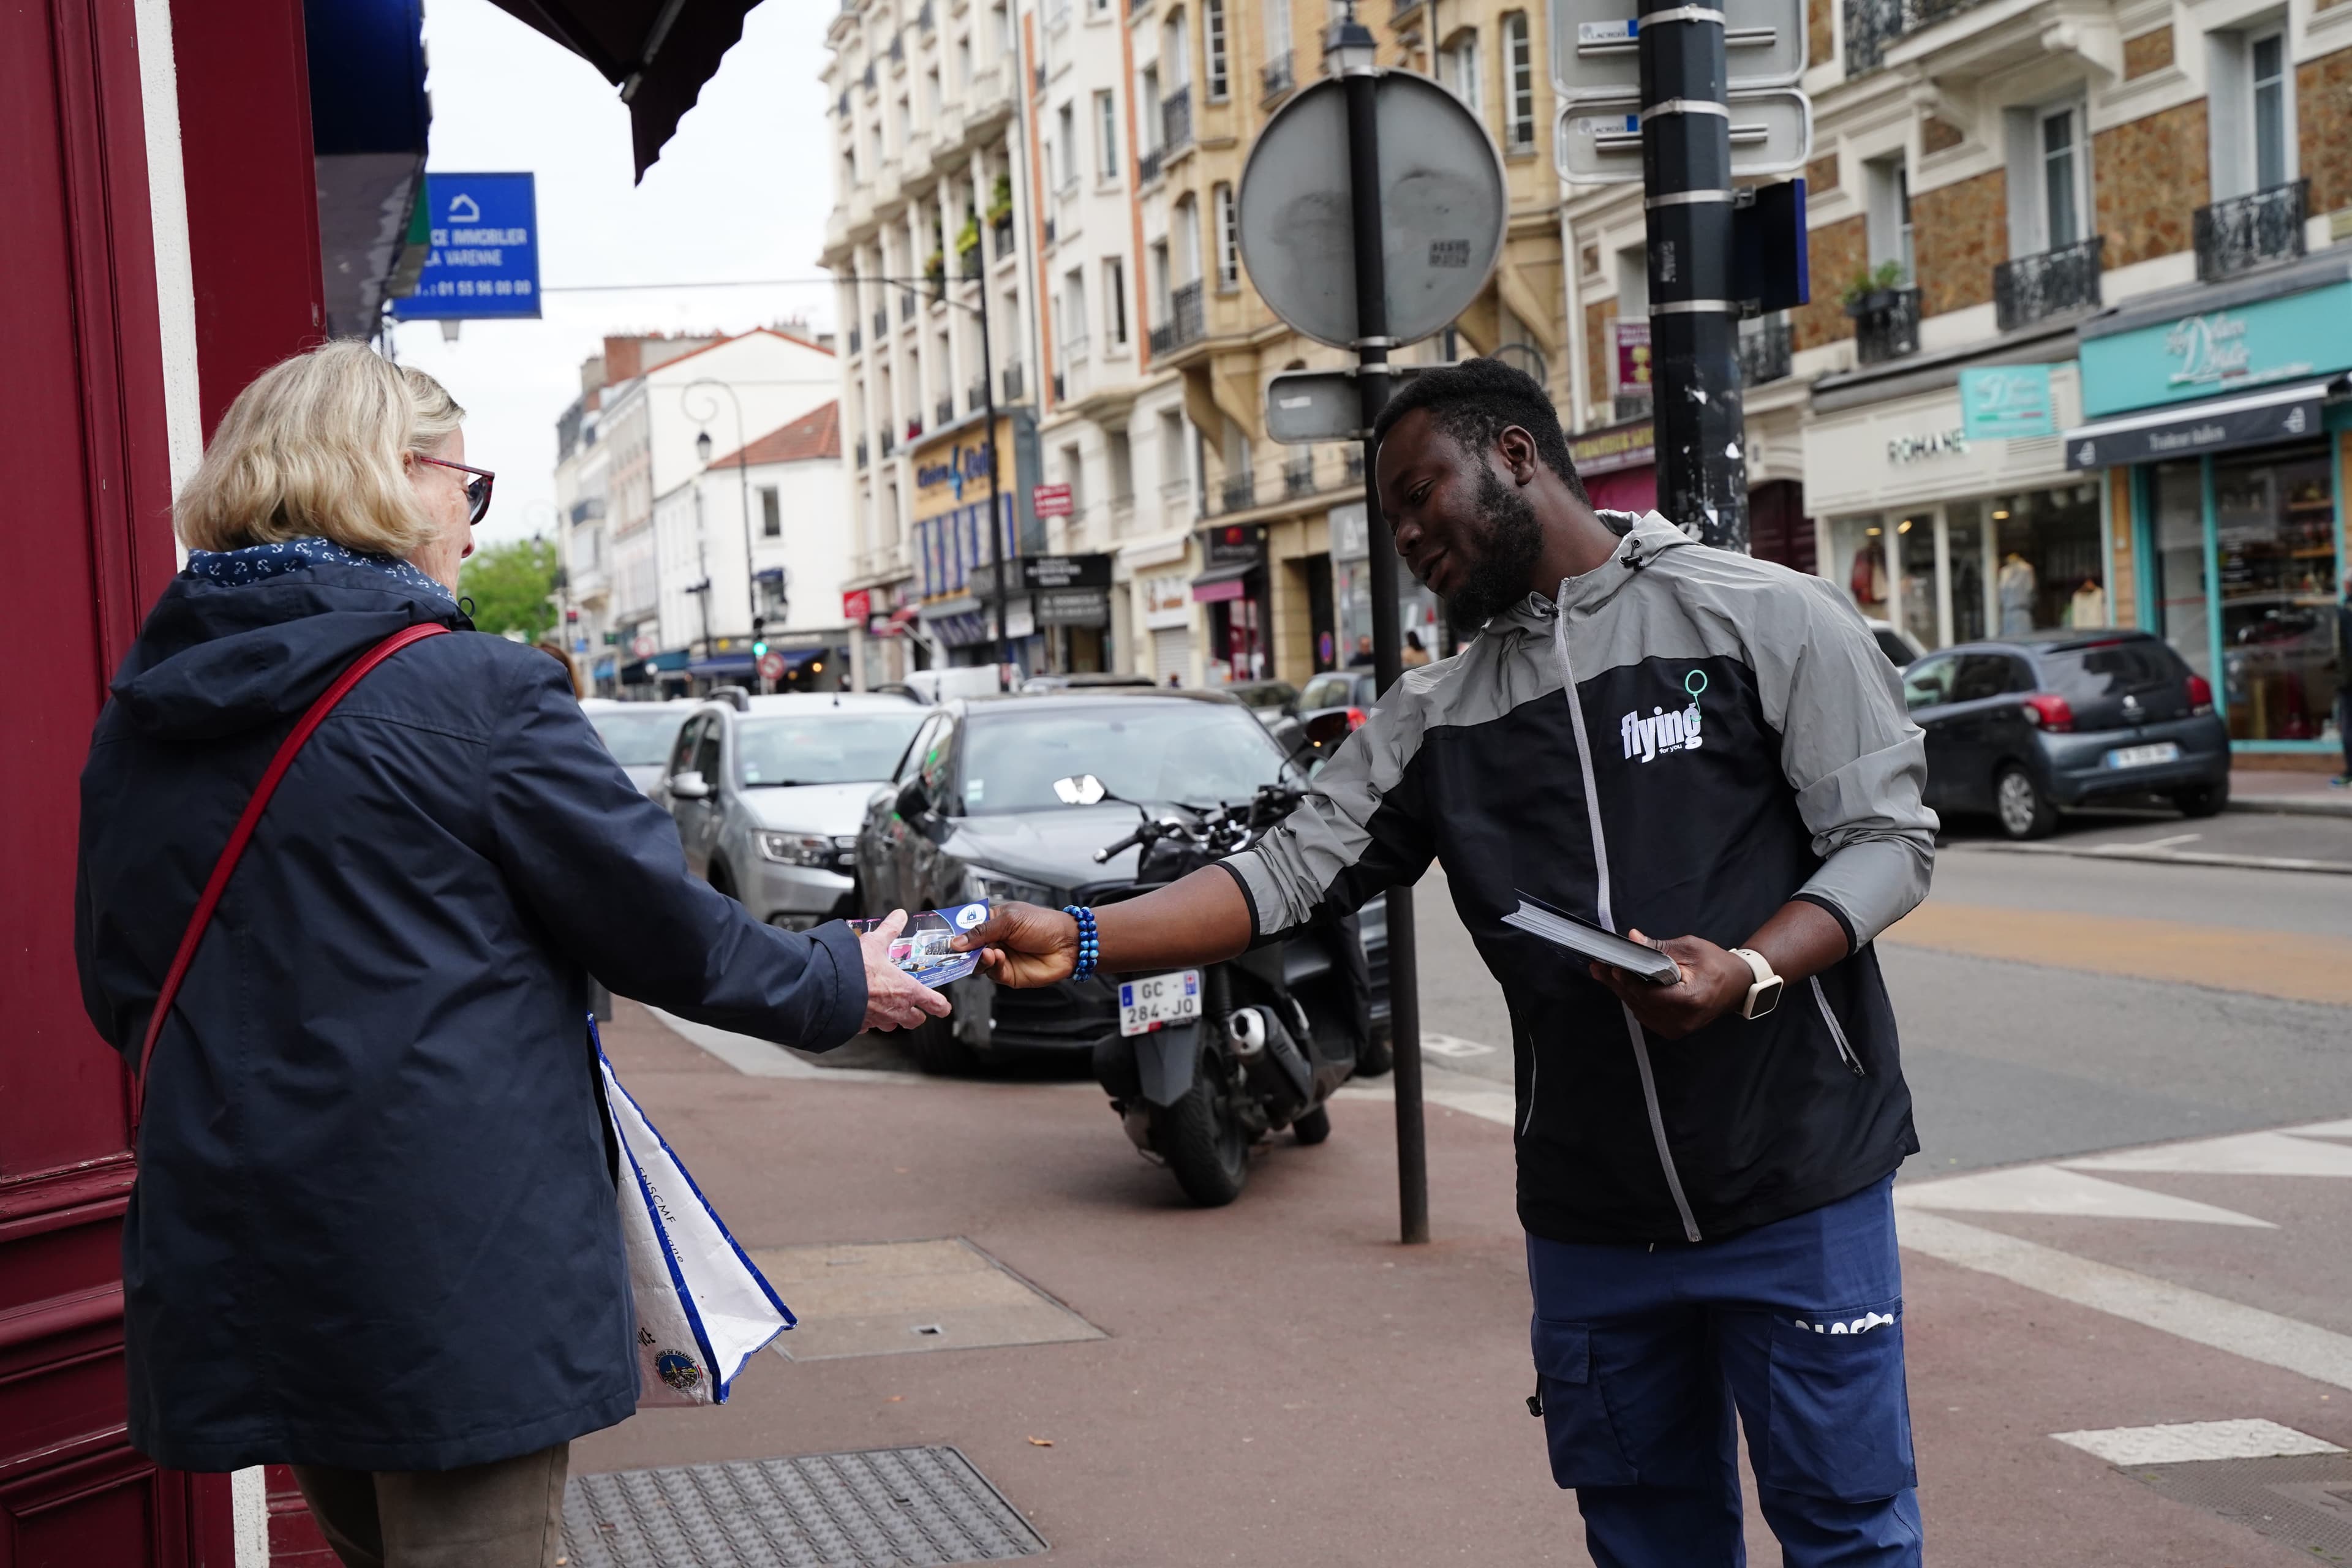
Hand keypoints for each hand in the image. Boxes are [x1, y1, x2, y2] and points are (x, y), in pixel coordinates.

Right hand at [857, 910, 953, 1031]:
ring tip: (887, 1007)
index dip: (941, 1006)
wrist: (829, 988)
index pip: (934, 1004)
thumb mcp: (875, 942)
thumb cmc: (856, 968)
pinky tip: (863, 1009)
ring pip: (893, 1026)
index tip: (944, 1007)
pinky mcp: (861, 1025)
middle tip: (914, 1006)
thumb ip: (889, 930)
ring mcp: (879, 1020)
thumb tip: (899, 917)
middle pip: (915, 1021)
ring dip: (893, 1019)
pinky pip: (869, 1026)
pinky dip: (869, 1020)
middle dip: (916, 1014)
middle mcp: (897, 1009)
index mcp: (907, 990)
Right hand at [950, 901, 1077, 987]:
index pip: (967, 928)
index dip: (954, 933)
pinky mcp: (1009, 975)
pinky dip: (992, 966)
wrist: (1068, 943)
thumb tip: (956, 942)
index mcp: (992, 923)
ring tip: (988, 951)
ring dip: (979, 958)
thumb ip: (981, 931)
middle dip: (961, 951)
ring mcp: (1000, 959)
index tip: (941, 938)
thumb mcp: (1009, 920)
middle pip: (968, 949)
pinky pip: (992, 973)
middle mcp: (994, 941)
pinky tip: (998, 957)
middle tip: (954, 951)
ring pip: (977, 963)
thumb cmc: (1043, 924)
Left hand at [1589, 929, 1751, 1039]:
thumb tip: (1633, 939)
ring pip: (1640, 1010)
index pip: (1649, 994)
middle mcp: (1682, 1020)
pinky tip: (1622, 985)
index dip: (1628, 980)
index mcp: (1690, 1000)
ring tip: (1604, 973)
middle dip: (1618, 983)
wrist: (1738, 985)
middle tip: (1599, 967)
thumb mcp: (1690, 948)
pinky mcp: (1672, 1029)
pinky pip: (1646, 1014)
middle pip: (1640, 1003)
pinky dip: (1634, 999)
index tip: (1612, 965)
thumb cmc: (1718, 964)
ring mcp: (1677, 1028)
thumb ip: (1659, 948)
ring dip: (1622, 991)